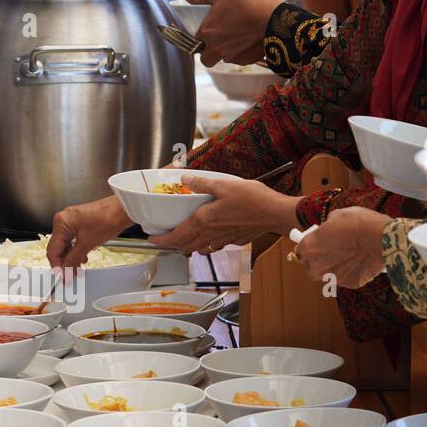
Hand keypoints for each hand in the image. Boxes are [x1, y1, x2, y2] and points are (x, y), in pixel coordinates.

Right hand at [47, 195, 134, 269]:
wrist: (122, 210)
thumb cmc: (107, 219)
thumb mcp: (87, 244)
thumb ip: (73, 260)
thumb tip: (65, 272)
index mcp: (61, 223)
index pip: (52, 250)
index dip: (57, 266)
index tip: (62, 277)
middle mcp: (64, 220)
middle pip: (58, 247)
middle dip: (65, 262)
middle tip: (70, 275)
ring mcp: (72, 220)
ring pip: (66, 244)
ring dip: (71, 257)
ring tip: (77, 269)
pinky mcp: (80, 223)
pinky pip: (73, 239)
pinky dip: (77, 250)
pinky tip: (83, 257)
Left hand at [148, 174, 296, 253]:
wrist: (276, 214)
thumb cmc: (253, 199)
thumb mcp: (224, 185)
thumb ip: (202, 183)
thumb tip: (184, 179)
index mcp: (203, 220)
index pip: (176, 236)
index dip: (161, 239)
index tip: (151, 239)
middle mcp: (210, 234)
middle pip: (184, 245)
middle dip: (171, 244)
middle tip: (163, 240)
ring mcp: (223, 239)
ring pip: (199, 248)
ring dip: (188, 246)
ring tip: (182, 239)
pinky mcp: (235, 240)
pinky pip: (215, 246)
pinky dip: (207, 244)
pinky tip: (209, 237)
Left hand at [184, 0, 283, 66]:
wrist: (273, 17)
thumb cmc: (247, 2)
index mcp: (207, 32)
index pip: (195, 41)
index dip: (202, 36)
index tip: (210, 29)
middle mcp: (216, 48)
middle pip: (206, 58)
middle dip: (210, 52)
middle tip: (221, 38)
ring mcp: (231, 57)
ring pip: (223, 59)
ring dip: (227, 50)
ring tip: (240, 34)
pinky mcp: (245, 60)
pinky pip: (239, 59)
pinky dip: (242, 52)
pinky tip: (250, 38)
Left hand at [295, 207, 390, 288]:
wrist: (381, 238)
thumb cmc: (358, 223)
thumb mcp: (337, 215)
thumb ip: (327, 225)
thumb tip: (328, 227)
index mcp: (308, 247)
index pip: (300, 251)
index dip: (308, 247)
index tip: (316, 244)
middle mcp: (315, 265)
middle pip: (310, 267)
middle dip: (318, 262)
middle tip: (331, 252)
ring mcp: (331, 277)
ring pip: (327, 275)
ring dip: (333, 269)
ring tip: (348, 257)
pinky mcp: (348, 283)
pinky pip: (345, 278)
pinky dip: (350, 272)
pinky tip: (360, 261)